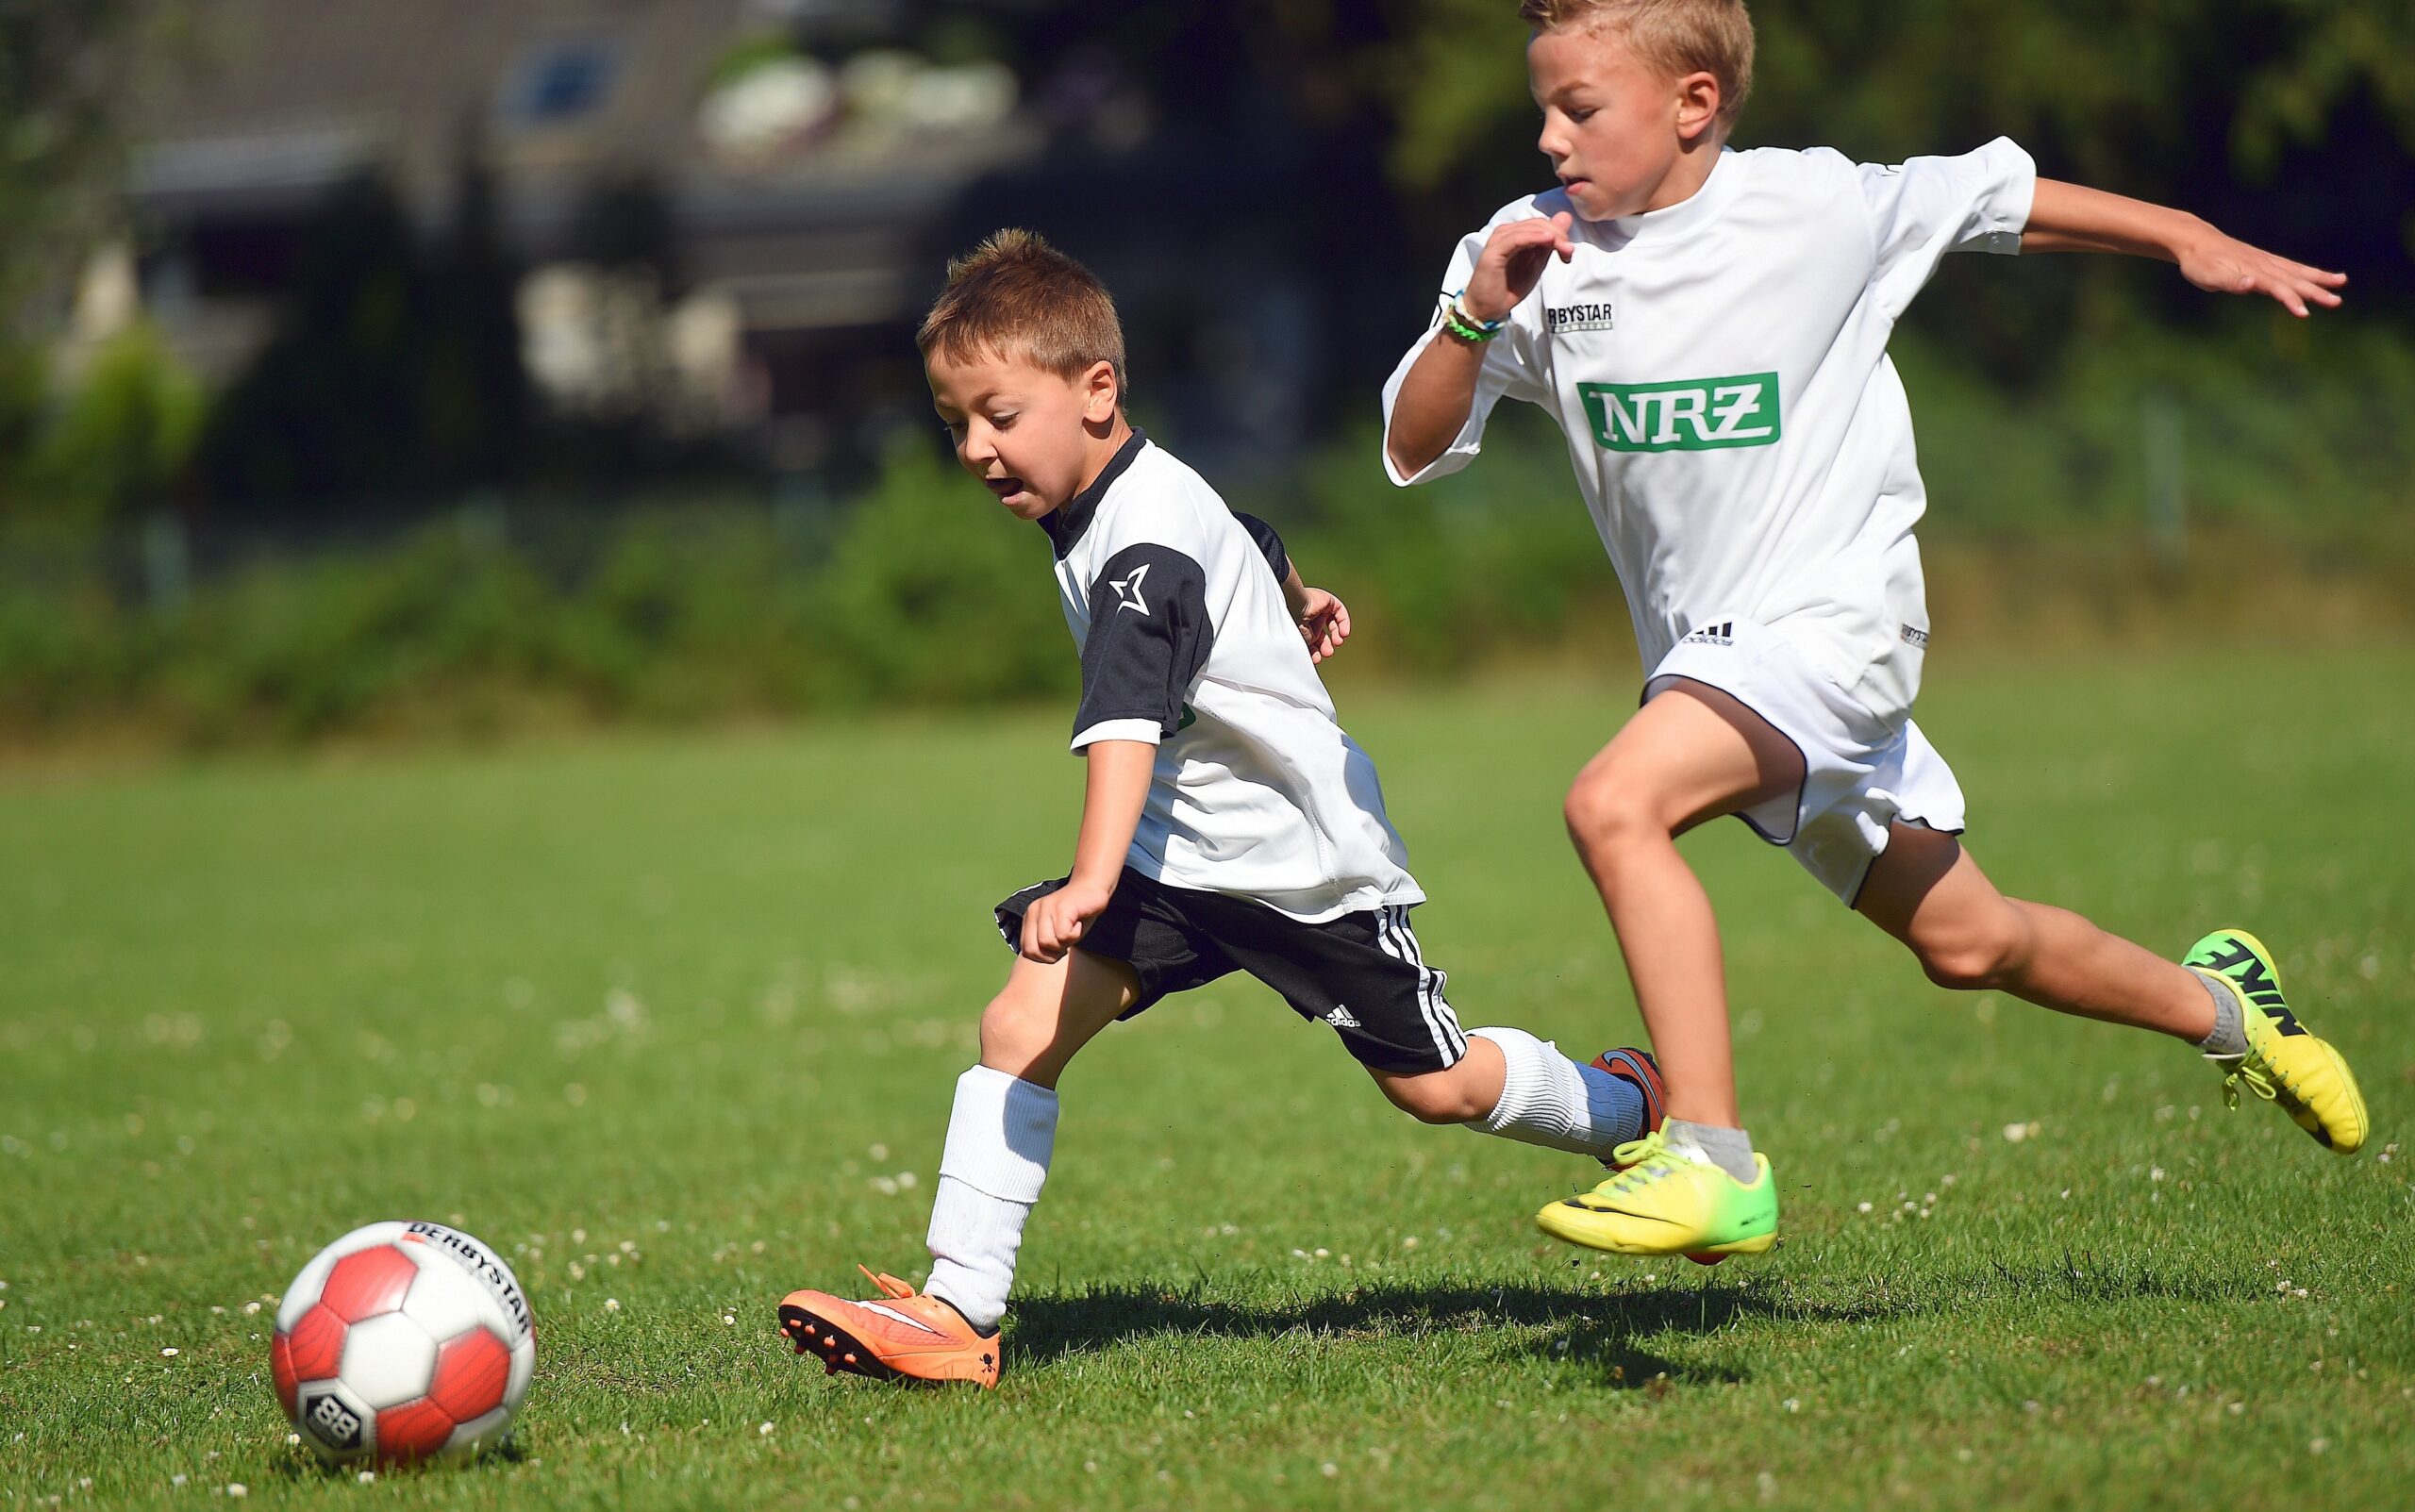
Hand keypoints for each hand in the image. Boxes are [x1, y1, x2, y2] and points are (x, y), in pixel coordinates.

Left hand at [1020, 875, 1112, 963]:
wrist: (1092, 888)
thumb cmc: (1077, 913)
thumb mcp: (1056, 931)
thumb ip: (1044, 942)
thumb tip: (1041, 958)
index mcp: (1030, 917)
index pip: (1026, 950)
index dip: (1044, 957)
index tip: (1059, 947)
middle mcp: (1034, 911)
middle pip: (1034, 950)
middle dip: (1052, 954)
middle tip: (1066, 941)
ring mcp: (1046, 908)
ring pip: (1048, 943)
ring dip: (1065, 943)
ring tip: (1073, 928)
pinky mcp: (1061, 907)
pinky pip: (1064, 935)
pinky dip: (1075, 934)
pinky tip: (1078, 922)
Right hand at [1294, 585, 1351, 663]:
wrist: (1294, 606)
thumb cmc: (1292, 623)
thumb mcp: (1299, 641)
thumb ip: (1306, 649)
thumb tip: (1310, 660)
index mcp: (1297, 626)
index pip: (1308, 640)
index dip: (1314, 650)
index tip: (1316, 659)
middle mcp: (1307, 617)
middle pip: (1320, 634)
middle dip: (1325, 645)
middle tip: (1327, 653)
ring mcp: (1318, 608)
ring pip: (1331, 624)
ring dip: (1336, 636)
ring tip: (1337, 643)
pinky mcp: (1328, 600)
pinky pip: (1339, 612)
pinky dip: (1343, 623)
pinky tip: (1343, 634)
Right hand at [1461, 212, 1575, 324]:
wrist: (1488, 308)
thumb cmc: (1508, 288)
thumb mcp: (1536, 264)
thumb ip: (1550, 244)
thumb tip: (1565, 219)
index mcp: (1516, 234)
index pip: (1542, 224)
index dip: (1560, 233)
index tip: (1569, 252)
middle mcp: (1507, 233)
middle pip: (1538, 223)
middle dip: (1559, 235)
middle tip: (1569, 252)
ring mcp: (1499, 240)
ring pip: (1530, 228)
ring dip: (1551, 236)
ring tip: (1564, 249)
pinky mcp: (1494, 250)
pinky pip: (1516, 238)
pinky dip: (1534, 237)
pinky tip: (1548, 240)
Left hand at [2177, 228, 2344, 316]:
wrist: (2195, 241)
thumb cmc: (2200, 264)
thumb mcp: (2210, 277)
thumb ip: (2232, 282)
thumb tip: (2252, 283)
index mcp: (2253, 272)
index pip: (2277, 289)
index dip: (2291, 300)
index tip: (2305, 313)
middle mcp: (2264, 265)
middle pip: (2294, 280)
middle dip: (2316, 291)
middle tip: (2337, 302)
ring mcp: (2265, 261)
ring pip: (2297, 271)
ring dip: (2319, 278)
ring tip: (2342, 281)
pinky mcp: (2263, 261)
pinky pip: (2290, 267)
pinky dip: (2306, 272)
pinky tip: (2316, 276)